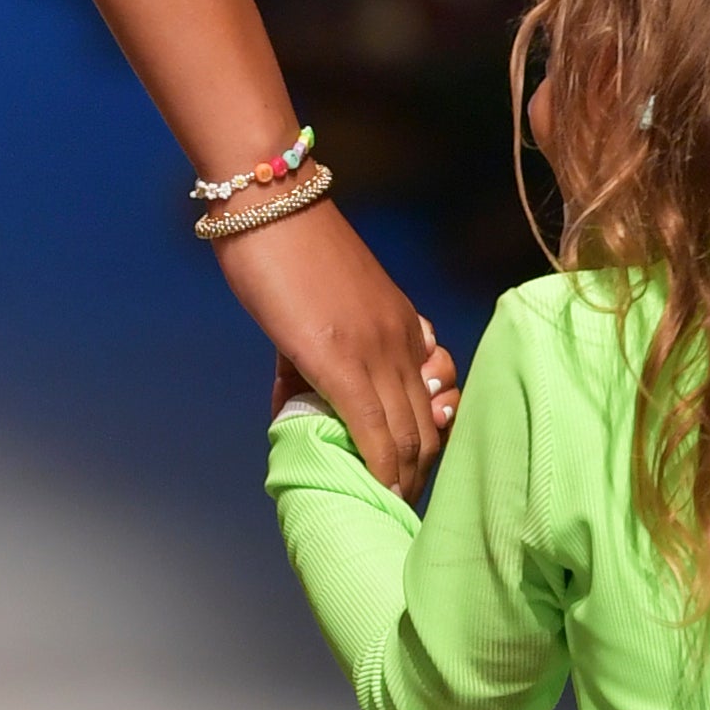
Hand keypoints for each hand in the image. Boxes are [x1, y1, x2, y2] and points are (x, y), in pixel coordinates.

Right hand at [229, 198, 455, 490]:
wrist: (273, 203)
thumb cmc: (290, 247)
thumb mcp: (329, 304)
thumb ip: (326, 353)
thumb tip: (303, 401)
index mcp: (407, 329)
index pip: (437, 404)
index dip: (429, 448)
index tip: (413, 478)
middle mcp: (404, 343)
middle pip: (430, 427)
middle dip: (419, 473)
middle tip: (402, 505)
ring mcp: (377, 351)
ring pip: (409, 434)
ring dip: (401, 478)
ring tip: (389, 507)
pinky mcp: (340, 360)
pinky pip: (373, 427)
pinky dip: (378, 465)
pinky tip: (376, 488)